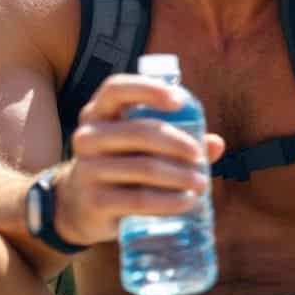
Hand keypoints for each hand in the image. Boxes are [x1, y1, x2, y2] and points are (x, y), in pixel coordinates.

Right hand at [52, 74, 225, 245]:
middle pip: (139, 131)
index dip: (148, 89)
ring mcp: (87, 170)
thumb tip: (216, 143)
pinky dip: (169, 201)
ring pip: (144, 168)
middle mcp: (87, 136)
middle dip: (178, 143)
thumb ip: (175, 138)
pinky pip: (139, 200)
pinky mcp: (95, 202)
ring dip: (180, 176)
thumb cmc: (119, 164)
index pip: (117, 88)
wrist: (77, 206)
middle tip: (200, 157)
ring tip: (202, 183)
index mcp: (97, 112)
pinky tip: (187, 201)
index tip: (180, 101)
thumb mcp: (136, 145)